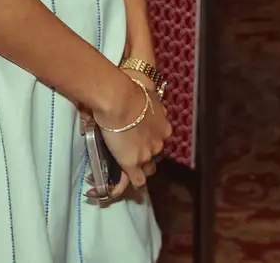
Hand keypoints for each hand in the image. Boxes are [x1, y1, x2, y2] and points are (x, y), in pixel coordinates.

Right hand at [95, 73, 171, 197]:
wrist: (120, 99)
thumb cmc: (128, 92)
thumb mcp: (142, 97)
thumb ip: (134, 105)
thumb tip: (116, 106)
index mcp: (163, 127)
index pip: (159, 140)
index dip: (149, 142)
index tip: (139, 141)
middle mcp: (159, 142)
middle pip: (155, 155)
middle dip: (146, 156)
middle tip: (131, 154)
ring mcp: (147, 154)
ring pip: (148, 169)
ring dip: (139, 170)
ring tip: (126, 172)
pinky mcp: (133, 163)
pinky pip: (136, 180)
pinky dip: (129, 184)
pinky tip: (119, 187)